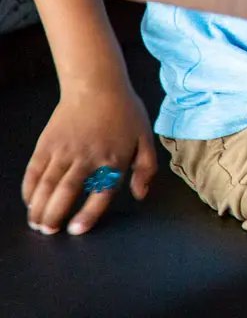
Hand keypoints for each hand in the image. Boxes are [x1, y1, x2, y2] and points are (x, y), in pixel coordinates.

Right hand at [23, 82, 155, 235]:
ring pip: (47, 185)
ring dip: (38, 208)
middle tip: (48, 232)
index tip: (76, 230)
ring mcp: (64, 150)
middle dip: (54, 216)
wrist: (96, 84)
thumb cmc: (124, 112)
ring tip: (37, 224)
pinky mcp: (47, 144)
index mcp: (114, 158)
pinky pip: (34, 171)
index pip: (101, 193)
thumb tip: (142, 194)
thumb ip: (146, 168)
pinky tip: (30, 201)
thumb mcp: (145, 137)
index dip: (88, 214)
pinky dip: (29, 189)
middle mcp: (87, 157)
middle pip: (66, 192)